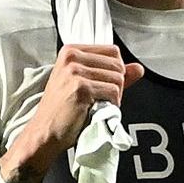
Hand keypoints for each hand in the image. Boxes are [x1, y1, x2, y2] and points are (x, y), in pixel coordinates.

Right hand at [0, 42, 135, 182]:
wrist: (45, 132)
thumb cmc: (62, 111)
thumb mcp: (85, 84)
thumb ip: (112, 74)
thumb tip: (138, 68)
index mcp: (71, 50)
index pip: (112, 50)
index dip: (115, 70)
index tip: (103, 84)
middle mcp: (72, 57)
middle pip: (118, 64)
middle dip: (116, 84)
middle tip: (100, 98)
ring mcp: (75, 72)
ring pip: (118, 79)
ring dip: (114, 96)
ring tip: (96, 104)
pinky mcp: (81, 88)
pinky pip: (113, 92)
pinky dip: (111, 105)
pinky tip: (96, 110)